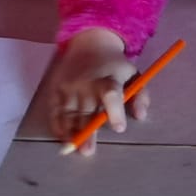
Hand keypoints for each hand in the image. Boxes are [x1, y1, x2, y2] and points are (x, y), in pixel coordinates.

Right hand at [46, 27, 150, 154]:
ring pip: (69, 113)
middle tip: (87, 151)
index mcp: (108, 79)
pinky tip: (62, 137)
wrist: (89, 44)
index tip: (119, 128)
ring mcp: (70, 87)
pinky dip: (57, 125)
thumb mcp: (133, 74)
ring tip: (72, 148)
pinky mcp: (57, 89)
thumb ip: (140, 95)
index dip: (115, 111)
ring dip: (70, 132)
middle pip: (86, 110)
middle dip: (86, 131)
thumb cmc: (114, 66)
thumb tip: (140, 116)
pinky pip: (55, 110)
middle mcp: (87, 84)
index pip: (111, 94)